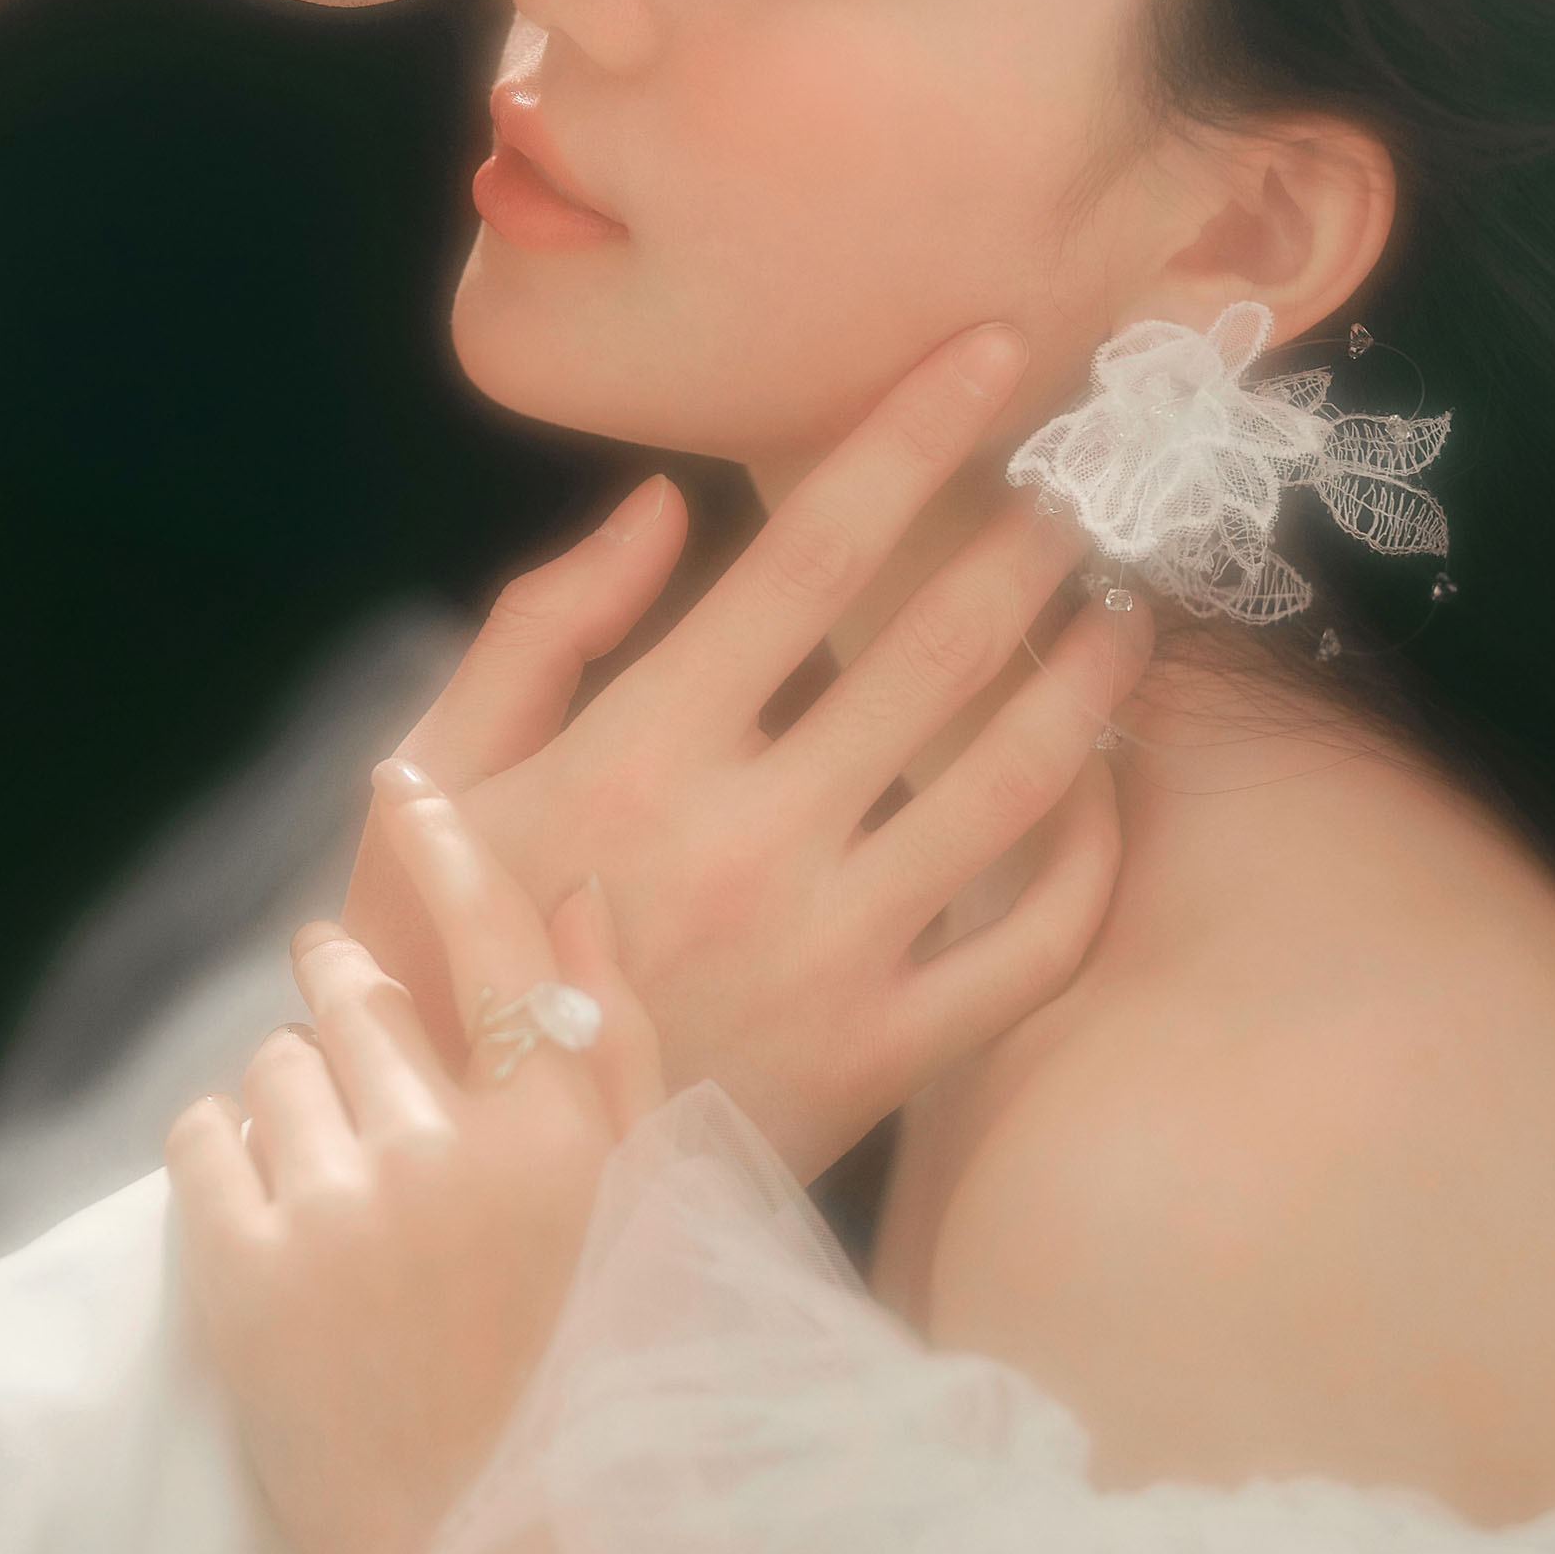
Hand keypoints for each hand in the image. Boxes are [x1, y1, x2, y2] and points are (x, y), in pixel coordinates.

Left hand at [170, 783, 661, 1553]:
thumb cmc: (586, 1387)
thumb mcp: (642, 1215)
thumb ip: (618, 1044)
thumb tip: (576, 892)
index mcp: (566, 1141)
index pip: (497, 942)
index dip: (446, 846)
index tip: (403, 784)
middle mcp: (452, 1157)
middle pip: (356, 995)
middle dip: (344, 997)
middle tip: (353, 1045)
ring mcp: (338, 1214)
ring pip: (275, 1062)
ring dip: (292, 1100)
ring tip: (336, 1190)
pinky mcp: (237, 1277)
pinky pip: (200, 1135)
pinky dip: (224, 1158)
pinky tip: (273, 1220)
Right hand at [342, 324, 1150, 1176]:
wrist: (464, 1202)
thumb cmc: (435, 965)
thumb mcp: (429, 782)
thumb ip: (541, 630)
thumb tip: (664, 506)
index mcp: (640, 751)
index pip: (809, 553)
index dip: (911, 434)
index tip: (989, 351)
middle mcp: (751, 838)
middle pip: (940, 646)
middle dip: (1032, 538)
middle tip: (1087, 477)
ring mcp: (831, 951)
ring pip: (1016, 781)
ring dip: (1091, 675)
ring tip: (1125, 608)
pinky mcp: (885, 1057)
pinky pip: (1032, 941)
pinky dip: (1093, 855)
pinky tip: (1107, 786)